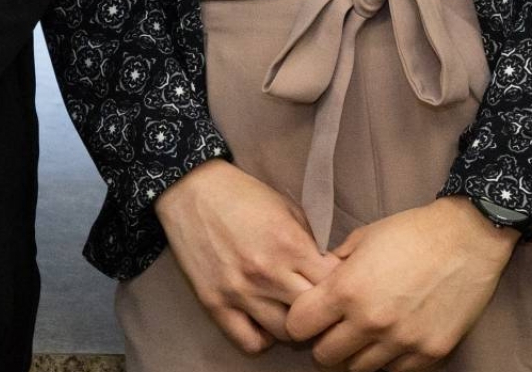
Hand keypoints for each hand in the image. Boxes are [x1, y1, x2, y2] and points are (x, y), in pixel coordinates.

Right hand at [152, 160, 340, 352]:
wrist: (190, 189)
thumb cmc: (242, 195)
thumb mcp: (287, 208)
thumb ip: (309, 242)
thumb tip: (327, 272)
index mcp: (290, 245)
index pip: (334, 285)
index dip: (341, 286)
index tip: (336, 283)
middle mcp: (267, 273)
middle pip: (314, 314)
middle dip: (323, 310)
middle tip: (319, 304)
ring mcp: (240, 291)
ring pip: (286, 334)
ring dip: (294, 326)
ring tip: (290, 312)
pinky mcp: (215, 303)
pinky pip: (250, 342)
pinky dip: (263, 338)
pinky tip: (264, 321)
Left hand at [284, 197, 518, 370]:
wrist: (466, 239)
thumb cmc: (410, 233)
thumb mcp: (361, 239)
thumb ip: (334, 267)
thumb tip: (317, 285)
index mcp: (346, 290)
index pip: (298, 327)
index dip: (299, 323)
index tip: (308, 318)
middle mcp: (370, 321)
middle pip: (325, 356)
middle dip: (324, 343)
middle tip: (334, 330)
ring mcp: (402, 341)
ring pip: (359, 369)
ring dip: (356, 355)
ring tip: (365, 335)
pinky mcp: (430, 353)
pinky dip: (389, 361)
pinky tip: (392, 340)